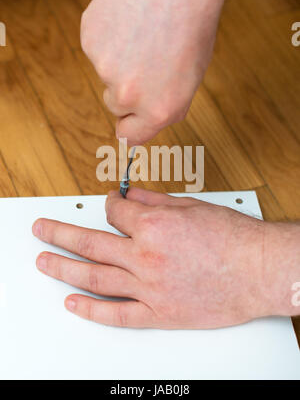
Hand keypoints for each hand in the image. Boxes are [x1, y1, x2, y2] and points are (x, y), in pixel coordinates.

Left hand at [32, 188, 287, 329]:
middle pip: (90, 242)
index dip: (107, 205)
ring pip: (95, 277)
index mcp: (154, 225)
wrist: (259, 269)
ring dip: (64, 267)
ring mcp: (149, 287)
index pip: (113, 212)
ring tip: (44, 261)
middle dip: (60, 234)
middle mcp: (146, 256)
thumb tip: (129, 195)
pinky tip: (73, 303)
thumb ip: (153, 200)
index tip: (105, 206)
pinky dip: (91, 310)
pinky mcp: (159, 313)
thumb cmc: (233, 238)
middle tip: (42, 230)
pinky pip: (117, 314)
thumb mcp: (191, 206)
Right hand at [81, 0, 244, 144]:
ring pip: (105, 75)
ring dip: (118, 61)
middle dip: (126, 90)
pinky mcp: (90, 41)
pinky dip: (108, 39)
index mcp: (158, 110)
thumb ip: (162, 109)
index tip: (129, 120)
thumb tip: (139, 125)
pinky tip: (128, 24)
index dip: (130, 126)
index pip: (129, 137)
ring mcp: (105, 67)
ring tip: (141, 37)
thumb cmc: (191, 29)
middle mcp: (129, 95)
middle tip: (146, 62)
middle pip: (114, 105)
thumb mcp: (189, 82)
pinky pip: (95, 49)